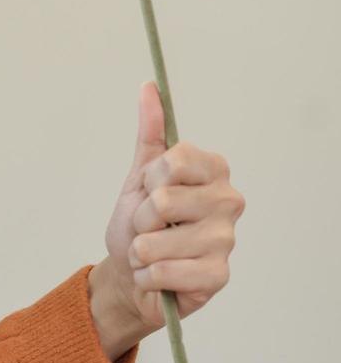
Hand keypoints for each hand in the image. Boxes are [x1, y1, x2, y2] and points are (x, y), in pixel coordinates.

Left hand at [102, 80, 245, 330]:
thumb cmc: (140, 221)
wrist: (133, 270)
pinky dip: (148, 274)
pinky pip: (163, 271)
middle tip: (149, 224)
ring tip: (151, 250)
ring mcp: (227, 240)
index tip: (151, 187)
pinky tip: (158, 274)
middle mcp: (229, 201)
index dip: (150, 178)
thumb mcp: (140, 173)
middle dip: (140, 217)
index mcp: (213, 170)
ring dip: (140, 249)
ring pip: (157, 240)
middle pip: (163, 201)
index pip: (175, 160)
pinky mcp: (218, 276)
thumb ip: (150, 131)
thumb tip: (150, 86)